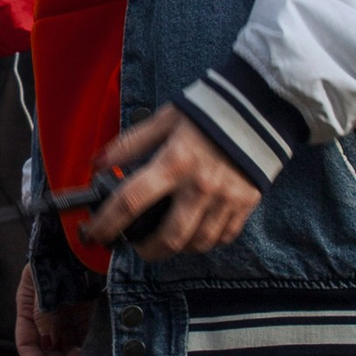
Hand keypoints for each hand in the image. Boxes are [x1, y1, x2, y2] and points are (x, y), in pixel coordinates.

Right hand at [15, 260, 91, 355]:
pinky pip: (86, 337)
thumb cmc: (59, 252)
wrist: (86, 235)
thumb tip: (46, 342)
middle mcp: (47, 315)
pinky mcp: (89, 314)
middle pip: (47, 349)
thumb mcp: (44, 281)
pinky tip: (93, 352)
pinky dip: (87, 348)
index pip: (26, 342)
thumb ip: (43, 312)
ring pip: (67, 347)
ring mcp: (68, 315)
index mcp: (29, 306)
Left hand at [86, 104, 260, 262]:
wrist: (261, 105)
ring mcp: (226, 198)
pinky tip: (196, 233)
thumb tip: (98, 162)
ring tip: (165, 241)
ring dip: (176, 249)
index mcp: (174, 162)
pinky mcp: (247, 202)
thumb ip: (131, 142)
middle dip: (145, 250)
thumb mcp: (165, 118)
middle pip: (168, 238)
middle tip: (135, 245)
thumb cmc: (209, 110)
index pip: (130, 201)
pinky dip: (206, 241)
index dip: (107, 223)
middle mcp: (200, 186)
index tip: (94, 233)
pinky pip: (224, 236)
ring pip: (197, 243)